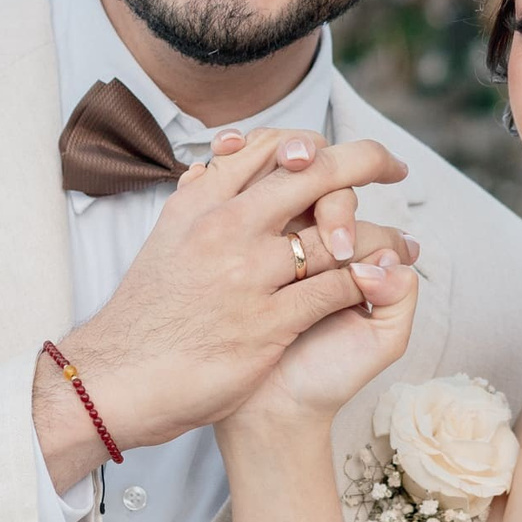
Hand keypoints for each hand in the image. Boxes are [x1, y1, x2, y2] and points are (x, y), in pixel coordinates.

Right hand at [35, 129, 417, 482]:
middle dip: (366, 162)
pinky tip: (382, 280)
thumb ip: (199, 196)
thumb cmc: (147, 313)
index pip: (268, 147)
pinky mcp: (266, 322)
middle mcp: (224, 228)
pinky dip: (367, 281)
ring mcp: (246, 275)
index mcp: (200, 203)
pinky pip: (335, 289)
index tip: (338, 152)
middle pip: (313, 173)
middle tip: (397, 167)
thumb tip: (222, 155)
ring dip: (379, 236)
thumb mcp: (166, 238)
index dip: (312, 142)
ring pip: (334, 234)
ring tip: (405, 244)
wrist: (117, 379)